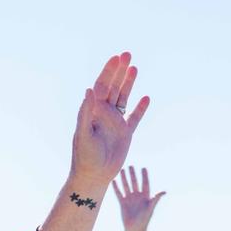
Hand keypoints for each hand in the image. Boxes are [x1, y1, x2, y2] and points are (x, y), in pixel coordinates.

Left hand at [70, 53, 149, 186]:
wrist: (93, 176)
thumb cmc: (84, 157)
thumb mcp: (84, 133)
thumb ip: (86, 111)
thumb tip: (89, 89)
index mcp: (92, 112)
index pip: (101, 87)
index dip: (108, 72)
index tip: (116, 58)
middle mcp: (104, 114)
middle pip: (113, 87)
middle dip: (119, 71)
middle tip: (127, 54)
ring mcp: (115, 123)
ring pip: (123, 98)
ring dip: (129, 83)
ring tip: (134, 68)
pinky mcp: (125, 134)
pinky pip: (135, 118)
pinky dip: (140, 108)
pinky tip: (146, 98)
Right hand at [113, 166, 164, 230]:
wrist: (134, 229)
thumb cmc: (144, 220)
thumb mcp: (150, 209)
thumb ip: (155, 199)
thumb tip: (163, 192)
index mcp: (145, 197)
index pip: (145, 184)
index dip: (144, 176)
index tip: (143, 168)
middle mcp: (137, 196)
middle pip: (135, 183)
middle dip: (133, 175)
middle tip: (131, 166)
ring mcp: (129, 199)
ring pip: (126, 186)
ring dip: (124, 179)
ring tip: (122, 170)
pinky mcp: (122, 203)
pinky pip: (118, 193)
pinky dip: (116, 188)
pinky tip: (113, 181)